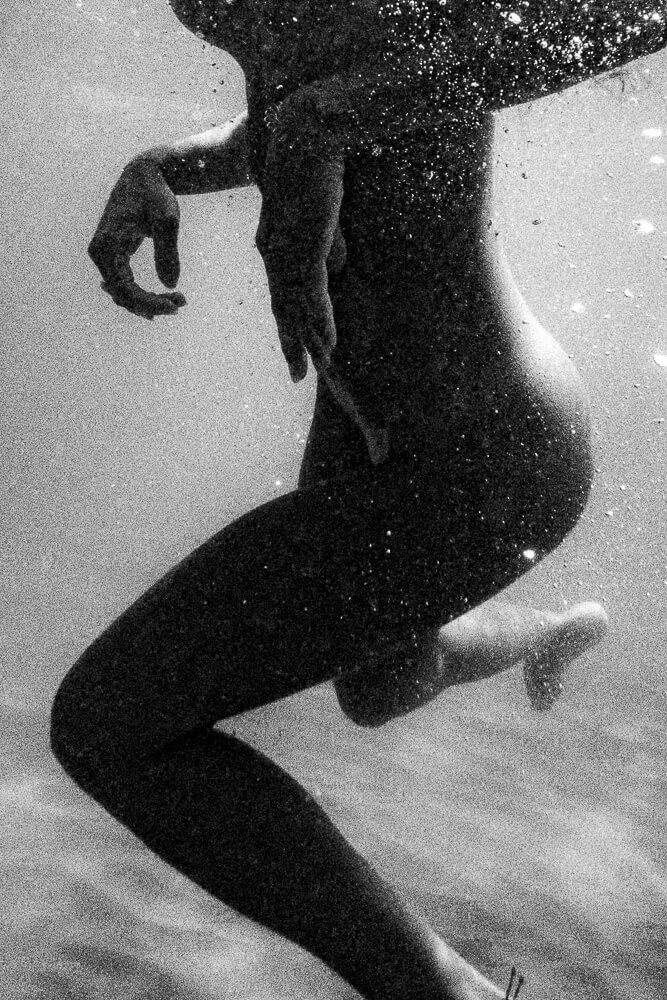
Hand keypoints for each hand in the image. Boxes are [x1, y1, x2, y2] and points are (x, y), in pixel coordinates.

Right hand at [88, 157, 186, 318]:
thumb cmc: (156, 194)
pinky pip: (123, 284)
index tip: (176, 305)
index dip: (150, 303)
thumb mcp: (167, 220)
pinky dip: (142, 294)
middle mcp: (99, 252)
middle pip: (122, 295)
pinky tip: (162, 300)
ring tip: (177, 301)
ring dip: (148, 302)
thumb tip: (169, 284)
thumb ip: (168, 252)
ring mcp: (102, 255)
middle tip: (181, 302)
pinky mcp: (111, 255)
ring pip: (122, 293)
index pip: (124, 289)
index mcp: (107, 245)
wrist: (144, 174)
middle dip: (152, 304)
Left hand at [255, 89, 346, 382]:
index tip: (295, 357)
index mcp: (277, 248)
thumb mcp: (319, 213)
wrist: (307, 132)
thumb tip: (335, 268)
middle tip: (298, 377)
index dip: (292, 328)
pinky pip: (314, 294)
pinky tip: (329, 346)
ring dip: (310, 344)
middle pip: (286, 311)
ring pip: (300, 311)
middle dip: (294, 346)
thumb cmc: (314, 164)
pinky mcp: (307, 244)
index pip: (286, 297)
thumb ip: (325, 243)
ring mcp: (290, 253)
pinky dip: (321, 322)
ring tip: (317, 371)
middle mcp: (278, 256)